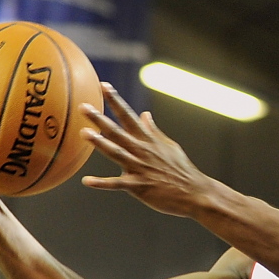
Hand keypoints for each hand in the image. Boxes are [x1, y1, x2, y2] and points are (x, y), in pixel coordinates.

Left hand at [81, 84, 207, 216]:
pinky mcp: (140, 186)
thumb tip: (145, 114)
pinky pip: (118, 184)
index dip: (116, 100)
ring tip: (84, 133)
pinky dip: (102, 183)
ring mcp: (141, 168)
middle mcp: (142, 151)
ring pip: (116, 153)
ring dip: (100, 143)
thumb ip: (153, 131)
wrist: (195, 193)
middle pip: (118, 132)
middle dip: (100, 119)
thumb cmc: (182, 170)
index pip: (129, 115)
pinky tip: (87, 181)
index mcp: (148, 140)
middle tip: (83, 107)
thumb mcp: (169, 146)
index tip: (103, 86)